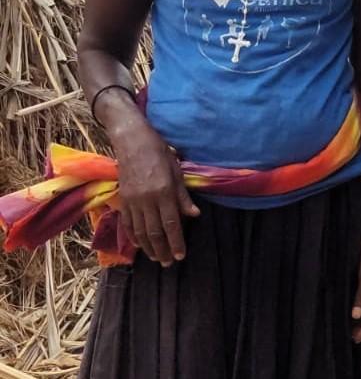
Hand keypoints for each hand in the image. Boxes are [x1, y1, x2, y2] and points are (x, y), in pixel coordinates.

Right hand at [109, 116, 198, 266]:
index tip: (181, 255)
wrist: (132, 142)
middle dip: (162, 250)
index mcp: (163, 192)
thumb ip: (183, 196)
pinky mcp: (122, 199)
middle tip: (168, 263)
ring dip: (149, 247)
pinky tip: (140, 246)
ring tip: (156, 258)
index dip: (176, 241)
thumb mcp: (177, 171)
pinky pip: (128, 223)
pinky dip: (134, 237)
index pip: (171, 223)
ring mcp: (132, 201)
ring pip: (140, 231)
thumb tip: (194, 215)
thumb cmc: (160, 153)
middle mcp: (146, 200)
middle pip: (154, 231)